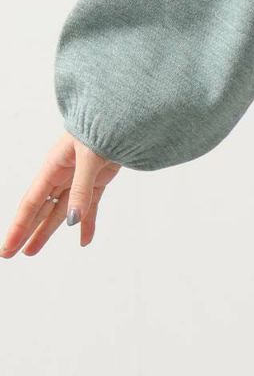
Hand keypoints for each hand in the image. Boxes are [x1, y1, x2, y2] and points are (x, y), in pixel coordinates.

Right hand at [1, 132, 121, 258]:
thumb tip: (72, 220)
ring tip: (33, 251)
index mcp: (52, 168)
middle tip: (13, 253)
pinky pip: (89, 208)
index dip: (19, 227)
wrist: (120, 121)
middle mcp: (60, 176)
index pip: (31, 204)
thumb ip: (81, 190)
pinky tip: (84, 242)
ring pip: (60, 213)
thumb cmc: (100, 130)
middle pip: (39, 211)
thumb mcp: (89, 158)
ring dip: (48, 232)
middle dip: (26, 233)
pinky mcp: (96, 182)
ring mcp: (77, 180)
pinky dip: (87, 225)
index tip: (8, 247)